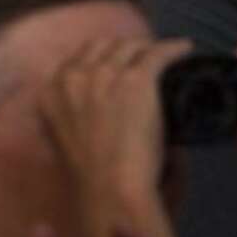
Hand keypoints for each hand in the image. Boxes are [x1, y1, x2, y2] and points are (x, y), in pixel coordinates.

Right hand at [37, 36, 190, 236]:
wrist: (110, 189)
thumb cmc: (88, 178)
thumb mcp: (62, 142)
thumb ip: (68, 120)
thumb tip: (87, 117)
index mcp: (52, 92)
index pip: (76, 60)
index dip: (96, 59)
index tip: (110, 64)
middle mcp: (76, 74)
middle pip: (102, 47)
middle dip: (119, 49)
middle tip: (137, 57)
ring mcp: (107, 73)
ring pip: (129, 47)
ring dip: (145, 48)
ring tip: (160, 52)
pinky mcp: (138, 78)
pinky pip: (158, 55)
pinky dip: (173, 50)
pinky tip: (184, 49)